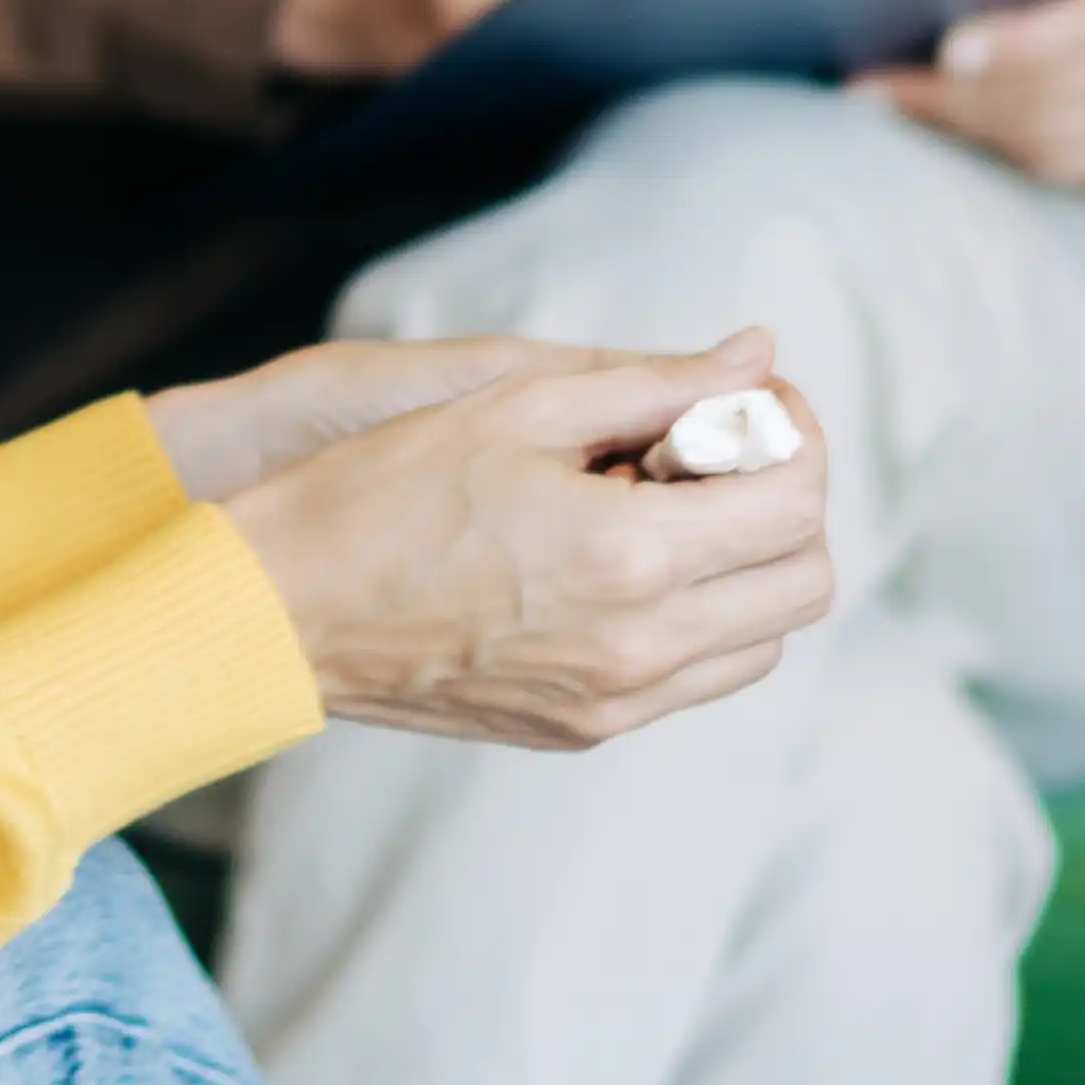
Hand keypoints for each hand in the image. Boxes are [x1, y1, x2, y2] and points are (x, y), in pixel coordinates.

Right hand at [218, 329, 832, 747]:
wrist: (278, 611)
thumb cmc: (381, 490)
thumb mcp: (515, 403)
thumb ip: (654, 380)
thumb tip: (757, 354)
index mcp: (633, 554)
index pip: (796, 499)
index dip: (791, 434)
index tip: (742, 402)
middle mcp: (643, 645)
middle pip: (805, 581)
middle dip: (783, 501)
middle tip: (707, 451)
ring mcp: (615, 700)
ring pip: (761, 641)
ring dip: (744, 566)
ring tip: (658, 507)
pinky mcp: (582, 729)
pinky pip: (693, 678)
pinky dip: (694, 616)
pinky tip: (616, 560)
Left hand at [854, 0, 1084, 190]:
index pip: (1081, 27)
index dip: (1014, 43)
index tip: (948, 48)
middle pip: (1045, 93)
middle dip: (948, 92)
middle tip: (867, 86)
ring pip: (1040, 137)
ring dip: (954, 122)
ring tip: (886, 103)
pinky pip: (1057, 165)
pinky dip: (994, 143)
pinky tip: (942, 120)